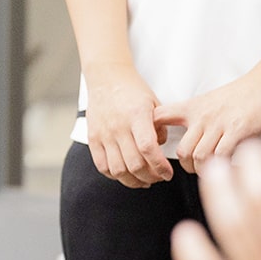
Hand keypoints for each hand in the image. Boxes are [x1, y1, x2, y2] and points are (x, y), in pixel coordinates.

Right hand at [83, 65, 171, 187]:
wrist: (106, 78)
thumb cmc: (133, 91)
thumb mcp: (154, 104)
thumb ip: (160, 129)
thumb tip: (159, 152)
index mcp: (137, 115)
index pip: (148, 148)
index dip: (159, 166)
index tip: (168, 173)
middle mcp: (118, 126)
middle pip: (134, 164)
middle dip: (150, 177)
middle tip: (158, 177)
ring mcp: (103, 133)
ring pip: (118, 170)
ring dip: (133, 181)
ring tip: (144, 180)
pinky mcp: (93, 138)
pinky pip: (102, 166)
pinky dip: (115, 175)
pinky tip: (126, 174)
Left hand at [154, 60, 260, 174]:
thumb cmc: (241, 96)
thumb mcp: (207, 102)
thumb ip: (193, 118)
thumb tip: (183, 137)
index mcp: (192, 109)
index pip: (159, 117)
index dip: (151, 134)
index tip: (155, 148)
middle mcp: (203, 117)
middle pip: (182, 150)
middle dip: (186, 166)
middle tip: (194, 169)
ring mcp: (219, 124)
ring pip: (199, 156)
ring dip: (204, 170)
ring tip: (210, 172)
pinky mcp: (238, 131)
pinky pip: (222, 155)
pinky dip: (223, 166)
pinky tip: (227, 167)